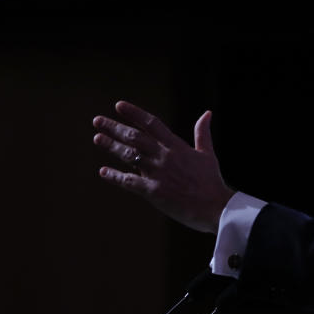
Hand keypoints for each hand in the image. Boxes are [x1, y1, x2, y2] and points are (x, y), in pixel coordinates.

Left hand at [92, 101, 234, 232]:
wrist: (215, 207)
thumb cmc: (211, 181)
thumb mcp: (207, 153)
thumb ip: (202, 133)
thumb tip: (207, 113)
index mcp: (177, 146)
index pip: (152, 124)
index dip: (134, 113)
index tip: (118, 105)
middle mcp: (165, 156)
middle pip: (135, 137)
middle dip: (115, 127)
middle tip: (97, 120)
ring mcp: (158, 173)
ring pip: (130, 155)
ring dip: (112, 146)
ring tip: (97, 138)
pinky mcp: (154, 191)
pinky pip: (130, 182)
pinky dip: (115, 177)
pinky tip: (103, 172)